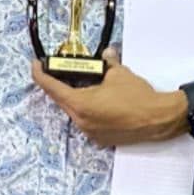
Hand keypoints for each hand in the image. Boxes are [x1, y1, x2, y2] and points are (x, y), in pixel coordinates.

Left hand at [31, 50, 186, 146]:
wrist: (158, 119)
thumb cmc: (138, 98)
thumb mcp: (119, 73)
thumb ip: (107, 63)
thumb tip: (107, 55)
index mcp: (80, 104)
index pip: (51, 88)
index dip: (40, 74)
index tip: (36, 65)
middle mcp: (81, 121)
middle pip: (62, 100)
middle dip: (61, 85)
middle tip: (63, 72)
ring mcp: (90, 132)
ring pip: (75, 111)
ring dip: (77, 98)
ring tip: (87, 86)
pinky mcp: (100, 139)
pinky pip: (87, 122)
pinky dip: (89, 110)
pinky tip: (99, 102)